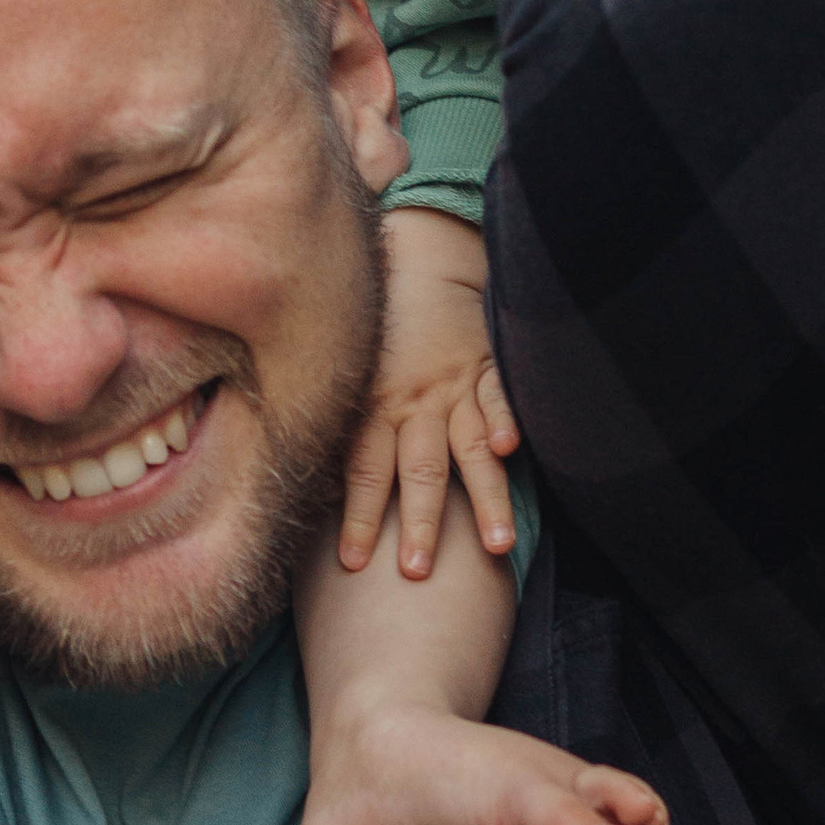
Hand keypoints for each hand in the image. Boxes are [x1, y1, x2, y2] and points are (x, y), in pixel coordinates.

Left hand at [339, 207, 519, 579]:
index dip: (356, 518)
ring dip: (482, 499)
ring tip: (496, 546)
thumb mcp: (353, 375)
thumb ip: (343, 428)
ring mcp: (456, 386)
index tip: (352, 565)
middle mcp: (415, 402)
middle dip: (418, 524)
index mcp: (375, 407)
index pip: (362, 472)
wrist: (422, 252)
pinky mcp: (491, 367)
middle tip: (415, 572)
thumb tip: (310, 486)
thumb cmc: (380, 326)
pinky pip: (500, 394)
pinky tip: (513, 448)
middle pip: (418, 471)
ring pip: (470, 449)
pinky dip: (507, 419)